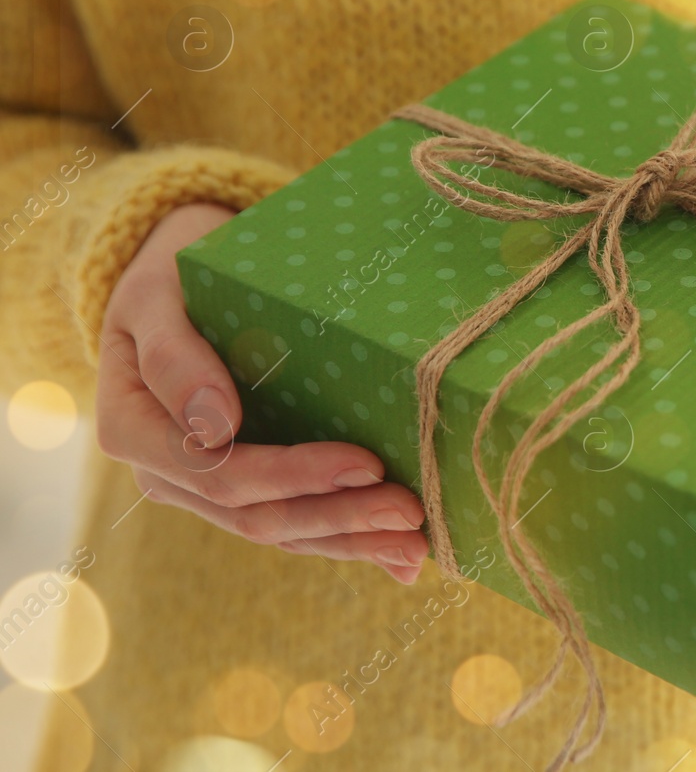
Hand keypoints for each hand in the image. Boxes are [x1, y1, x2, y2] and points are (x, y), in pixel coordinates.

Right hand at [96, 202, 428, 582]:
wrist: (172, 281)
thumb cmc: (168, 278)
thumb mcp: (155, 299)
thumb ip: (174, 357)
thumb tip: (216, 427)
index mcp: (135, 429)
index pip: (222, 472)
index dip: (295, 475)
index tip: (364, 462)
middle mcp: (169, 472)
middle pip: (258, 515)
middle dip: (340, 517)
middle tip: (410, 509)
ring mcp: (206, 487)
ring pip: (281, 532)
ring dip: (352, 543)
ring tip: (416, 546)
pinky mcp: (246, 486)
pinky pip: (296, 526)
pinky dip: (350, 543)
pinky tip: (402, 562)